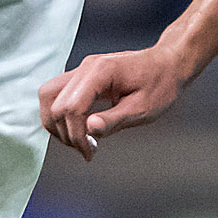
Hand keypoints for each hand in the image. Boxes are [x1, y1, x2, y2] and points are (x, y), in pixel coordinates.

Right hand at [39, 44, 189, 158]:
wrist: (168, 64)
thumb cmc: (160, 84)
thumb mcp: (143, 109)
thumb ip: (115, 119)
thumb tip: (90, 129)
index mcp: (101, 71)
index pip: (72, 107)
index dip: (76, 135)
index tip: (90, 152)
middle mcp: (86, 67)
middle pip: (53, 103)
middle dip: (65, 132)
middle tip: (87, 149)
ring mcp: (82, 69)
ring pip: (49, 96)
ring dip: (57, 123)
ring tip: (81, 141)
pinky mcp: (82, 77)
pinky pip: (58, 95)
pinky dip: (62, 115)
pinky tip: (81, 129)